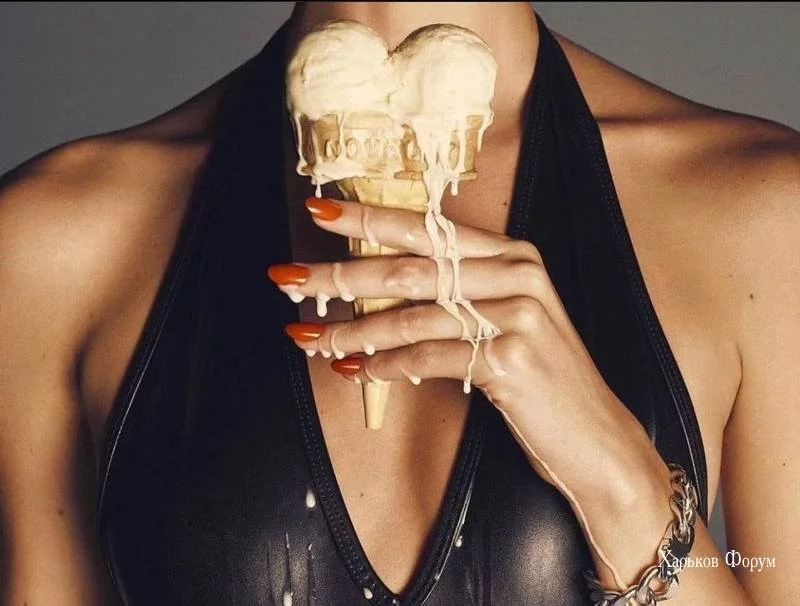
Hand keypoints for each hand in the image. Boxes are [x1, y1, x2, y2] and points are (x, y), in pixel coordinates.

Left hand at [268, 197, 669, 504]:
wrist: (596, 437)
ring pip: (410, 317)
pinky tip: (357, 370)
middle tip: (288, 278)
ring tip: (310, 337)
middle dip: (339, 273)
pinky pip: (427, 358)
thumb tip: (378, 287)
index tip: (321, 210)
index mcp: (514, 254)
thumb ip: (458, 294)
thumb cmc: (542, 377)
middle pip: (408, 268)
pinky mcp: (509, 359)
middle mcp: (517, 274)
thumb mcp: (506, 320)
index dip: (371, 217)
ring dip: (350, 330)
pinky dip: (386, 366)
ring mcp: (516, 315)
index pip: (429, 228)